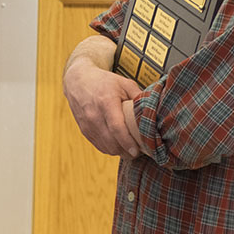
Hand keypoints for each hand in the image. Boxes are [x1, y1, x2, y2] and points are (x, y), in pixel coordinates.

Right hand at [62, 38, 142, 157]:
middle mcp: (94, 115)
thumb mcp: (124, 83)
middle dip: (126, 151)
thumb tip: (155, 110)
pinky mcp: (84, 130)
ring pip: (105, 147)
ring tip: (130, 149)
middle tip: (139, 151)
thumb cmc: (104, 82)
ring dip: (119, 152)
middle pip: (111, 142)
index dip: (128, 142)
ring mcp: (87, 124)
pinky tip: (119, 145)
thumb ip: (139, 96)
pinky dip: (110, 149)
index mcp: (106, 102)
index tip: (137, 150)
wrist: (78, 80)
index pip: (117, 128)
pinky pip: (99, 146)